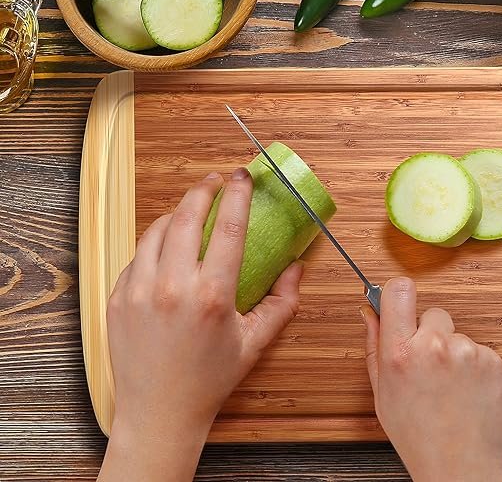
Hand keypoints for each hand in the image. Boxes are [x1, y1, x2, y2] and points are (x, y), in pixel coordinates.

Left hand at [99, 170, 302, 481]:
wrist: (159, 413)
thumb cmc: (209, 379)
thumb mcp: (254, 342)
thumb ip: (282, 302)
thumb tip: (296, 268)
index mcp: (211, 296)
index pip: (228, 227)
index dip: (237, 194)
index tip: (242, 176)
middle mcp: (172, 288)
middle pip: (186, 216)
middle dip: (202, 189)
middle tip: (215, 180)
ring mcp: (138, 291)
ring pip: (156, 230)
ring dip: (175, 212)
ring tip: (190, 209)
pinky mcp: (117, 298)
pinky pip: (137, 255)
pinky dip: (154, 242)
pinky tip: (167, 246)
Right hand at [361, 278, 501, 481]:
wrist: (460, 468)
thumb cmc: (418, 435)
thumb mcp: (382, 392)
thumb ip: (374, 345)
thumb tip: (369, 312)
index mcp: (401, 353)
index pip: (399, 291)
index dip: (398, 292)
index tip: (399, 299)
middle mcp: (435, 347)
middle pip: (433, 313)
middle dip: (430, 332)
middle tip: (428, 365)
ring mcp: (468, 353)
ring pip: (458, 335)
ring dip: (454, 353)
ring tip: (450, 387)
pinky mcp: (495, 363)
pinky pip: (481, 351)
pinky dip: (476, 367)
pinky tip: (468, 391)